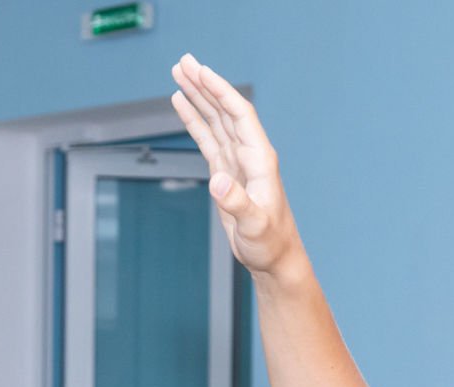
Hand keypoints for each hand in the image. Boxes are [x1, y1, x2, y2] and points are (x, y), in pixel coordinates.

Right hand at [170, 53, 303, 277]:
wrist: (274, 258)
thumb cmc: (270, 244)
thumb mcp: (254, 225)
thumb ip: (237, 203)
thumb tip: (217, 182)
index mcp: (260, 159)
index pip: (239, 115)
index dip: (220, 91)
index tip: (201, 72)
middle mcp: (249, 154)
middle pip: (224, 109)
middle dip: (204, 84)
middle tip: (183, 61)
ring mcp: (236, 162)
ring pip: (215, 120)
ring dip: (198, 97)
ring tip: (179, 73)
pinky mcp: (226, 173)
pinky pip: (207, 139)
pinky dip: (194, 120)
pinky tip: (182, 104)